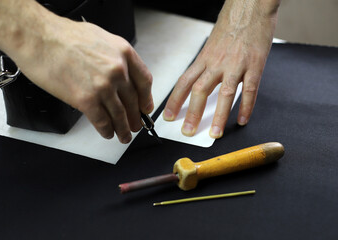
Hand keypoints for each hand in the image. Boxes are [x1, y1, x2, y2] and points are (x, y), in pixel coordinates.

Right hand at [4, 6, 152, 143]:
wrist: (39, 38)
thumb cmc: (64, 36)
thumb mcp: (102, 39)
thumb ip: (116, 58)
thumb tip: (122, 75)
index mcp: (124, 53)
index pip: (144, 82)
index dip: (146, 99)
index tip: (145, 108)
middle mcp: (118, 71)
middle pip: (133, 102)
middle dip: (135, 118)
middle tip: (135, 126)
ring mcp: (103, 86)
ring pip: (119, 115)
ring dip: (123, 129)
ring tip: (124, 136)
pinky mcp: (86, 100)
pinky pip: (102, 121)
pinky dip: (106, 130)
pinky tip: (107, 133)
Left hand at [163, 0, 278, 137]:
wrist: (250, 5)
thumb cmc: (232, 24)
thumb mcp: (212, 44)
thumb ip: (207, 65)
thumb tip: (201, 82)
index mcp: (205, 58)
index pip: (184, 82)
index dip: (174, 101)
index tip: (168, 116)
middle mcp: (216, 62)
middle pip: (199, 90)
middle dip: (191, 113)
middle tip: (187, 131)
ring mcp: (236, 64)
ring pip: (224, 93)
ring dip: (218, 116)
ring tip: (215, 133)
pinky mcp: (255, 64)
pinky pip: (250, 89)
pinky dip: (246, 106)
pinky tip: (242, 119)